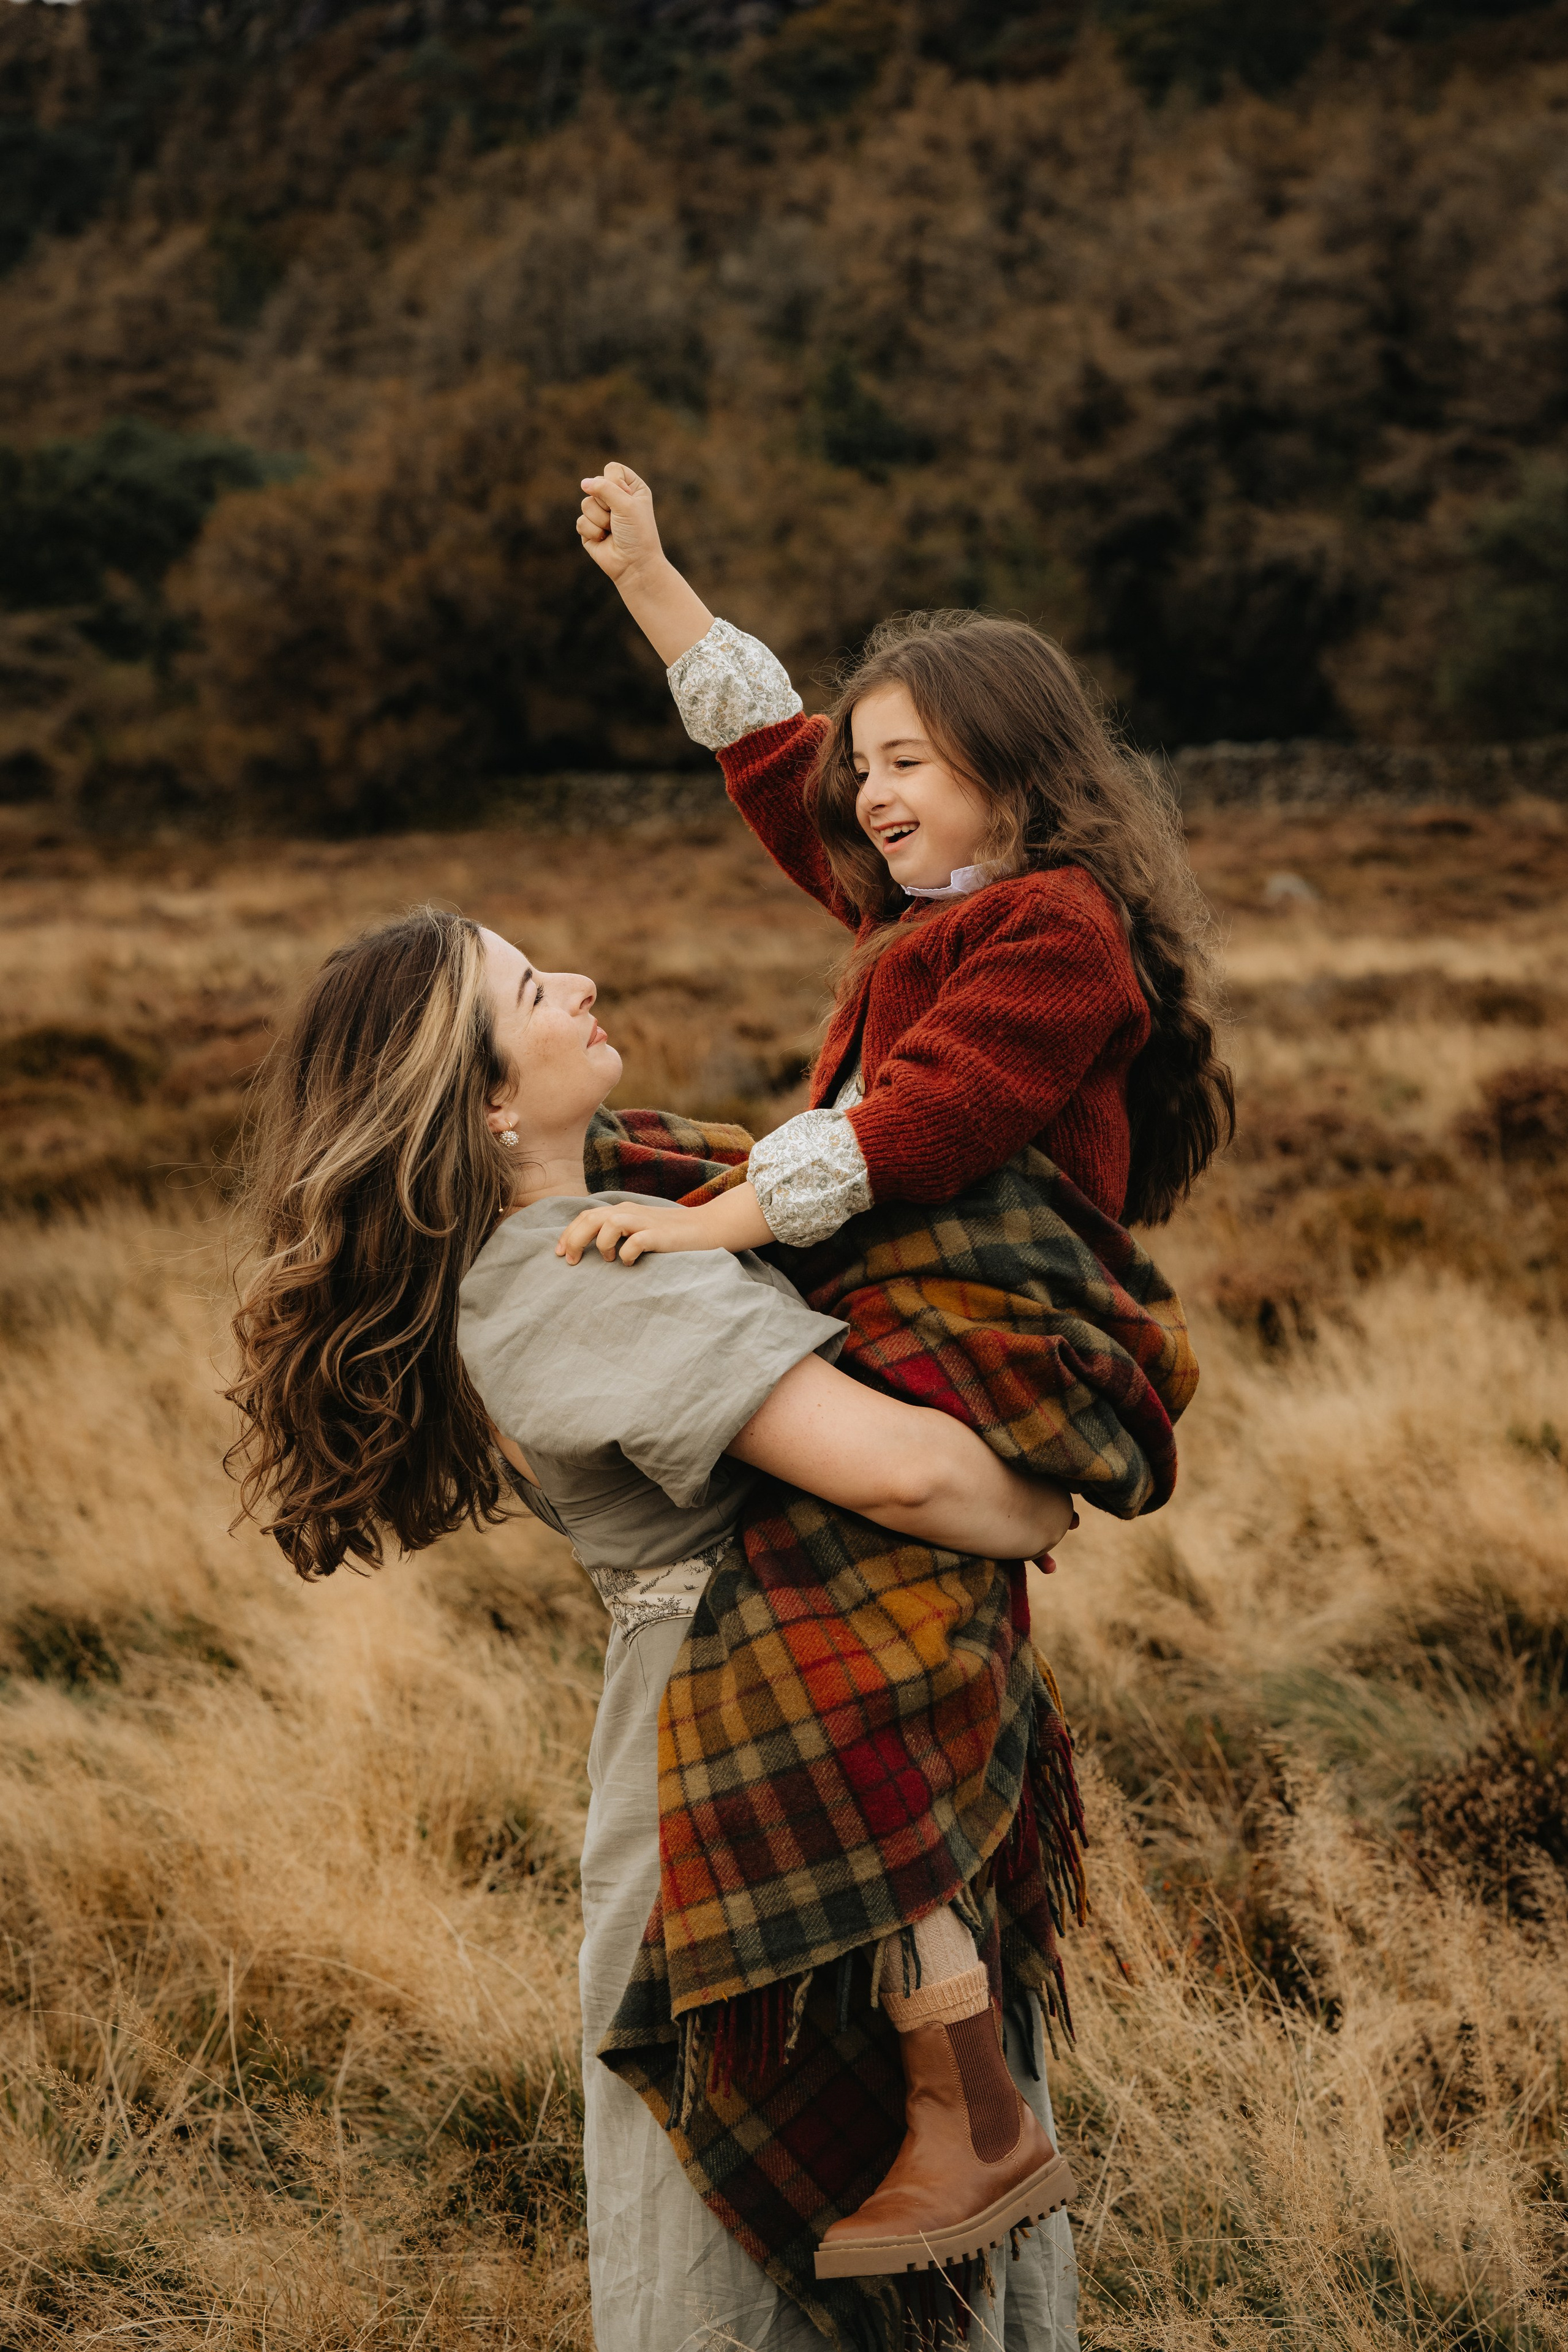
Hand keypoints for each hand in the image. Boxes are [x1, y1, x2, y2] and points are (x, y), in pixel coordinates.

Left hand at [555, 1196, 690, 1264]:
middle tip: (571, 1261)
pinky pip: (634, 1242)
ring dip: (602, 1245)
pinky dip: (626, 1254)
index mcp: (622, 1210)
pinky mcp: (659, 1235)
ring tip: (609, 1259)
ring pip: (608, 1224)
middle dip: (574, 1240)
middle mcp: (629, 1212)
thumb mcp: (639, 1227)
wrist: (707, 1227)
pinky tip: (629, 1263)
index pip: (586, 1215)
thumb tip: (591, 1248)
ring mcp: (644, 1222)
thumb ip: (618, 1232)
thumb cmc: (670, 1233)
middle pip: (590, 1218)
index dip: (568, 1233)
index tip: (559, 1253)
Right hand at [575, 462, 714, 664]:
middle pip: (595, 485)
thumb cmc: (637, 534)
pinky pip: (580, 521)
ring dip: (600, 520)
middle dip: (606, 505)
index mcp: (631, 488)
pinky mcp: (589, 529)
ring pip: (585, 504)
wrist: (634, 566)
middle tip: (619, 520)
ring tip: (613, 531)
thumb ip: (603, 487)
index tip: (626, 499)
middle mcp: (616, 498)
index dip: (615, 483)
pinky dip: (592, 532)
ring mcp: (601, 514)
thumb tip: (583, 483)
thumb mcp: (625, 504)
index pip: (612, 469)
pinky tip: (604, 540)